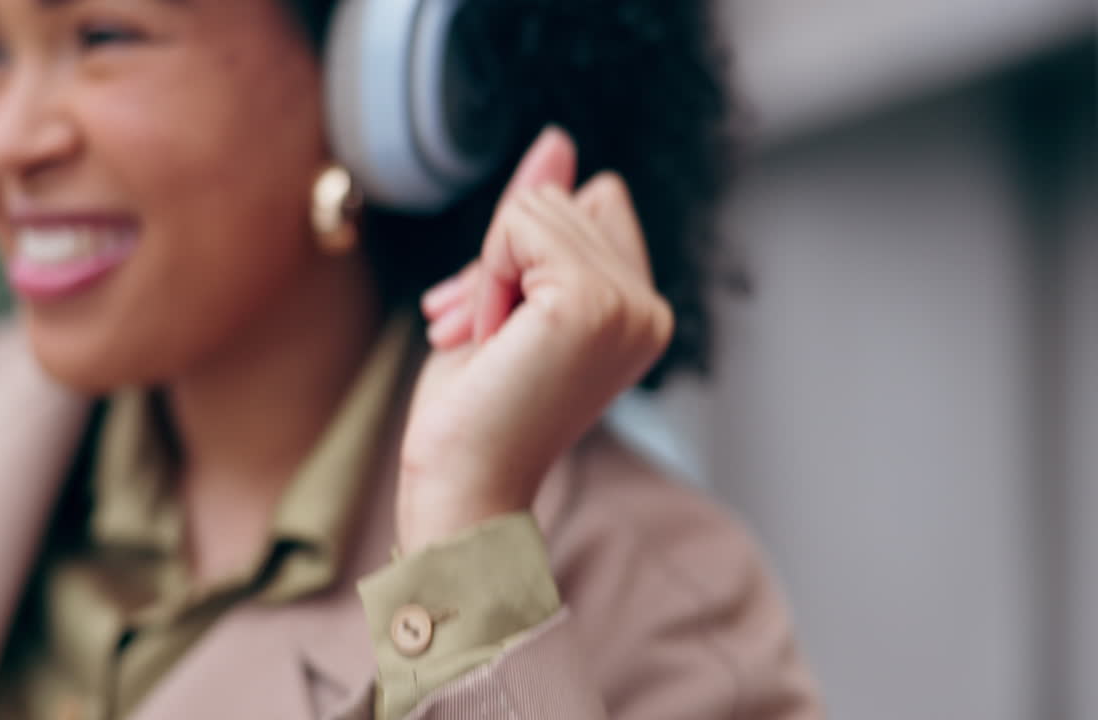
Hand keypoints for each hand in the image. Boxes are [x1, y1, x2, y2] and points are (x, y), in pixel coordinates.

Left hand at [396, 126, 674, 552]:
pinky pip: (520, 223)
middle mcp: (649, 309)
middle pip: (560, 201)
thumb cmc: (476, 408)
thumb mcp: (506, 295)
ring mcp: (627, 305)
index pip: (591, 203)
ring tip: (490, 343)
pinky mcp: (590, 302)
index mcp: (640, 311)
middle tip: (488, 340)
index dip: (527, 248)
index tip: (502, 325)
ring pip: (536, 208)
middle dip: (499, 259)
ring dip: (487, 272)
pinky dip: (484, 275)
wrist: (461, 482)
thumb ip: (536, 220)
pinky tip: (489, 338)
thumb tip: (559, 142)